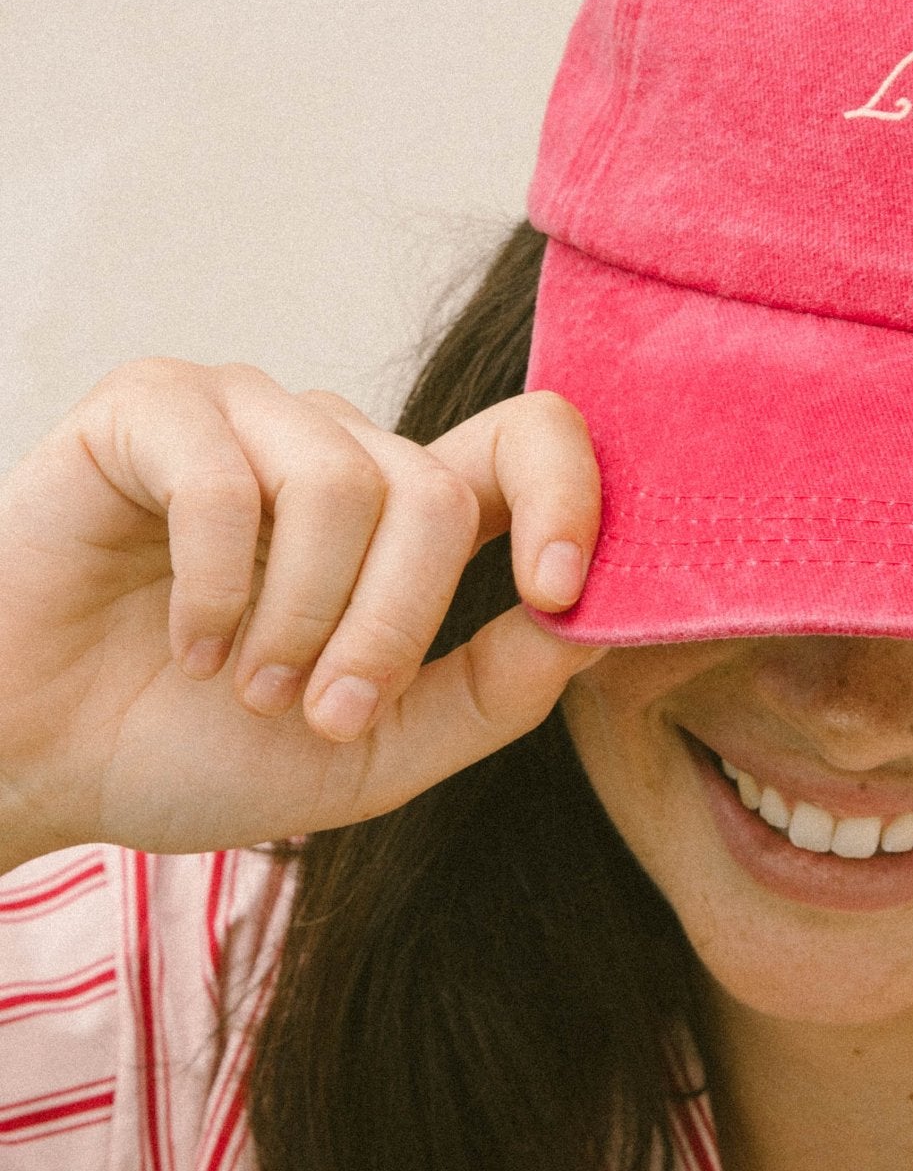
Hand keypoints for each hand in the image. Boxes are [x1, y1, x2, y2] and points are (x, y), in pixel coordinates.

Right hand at [0, 360, 605, 869]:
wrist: (39, 764)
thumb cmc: (201, 748)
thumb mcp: (378, 750)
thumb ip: (492, 692)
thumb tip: (599, 625)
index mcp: (408, 514)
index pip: (532, 441)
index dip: (572, 498)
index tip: (558, 593)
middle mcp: (339, 446)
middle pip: (437, 496)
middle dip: (388, 629)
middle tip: (318, 711)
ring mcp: (246, 414)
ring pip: (344, 485)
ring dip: (295, 620)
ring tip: (240, 681)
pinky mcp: (152, 406)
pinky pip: (228, 481)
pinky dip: (213, 592)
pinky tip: (181, 640)